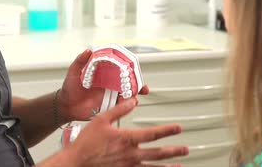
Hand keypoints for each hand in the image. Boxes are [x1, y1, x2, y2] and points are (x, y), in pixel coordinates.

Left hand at [58, 49, 149, 121]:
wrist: (67, 106)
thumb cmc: (69, 88)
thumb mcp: (73, 72)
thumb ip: (80, 61)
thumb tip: (88, 50)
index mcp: (104, 73)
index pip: (119, 68)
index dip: (129, 68)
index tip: (135, 68)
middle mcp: (109, 83)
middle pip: (127, 81)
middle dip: (137, 83)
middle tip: (142, 87)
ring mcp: (110, 94)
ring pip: (127, 93)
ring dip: (135, 95)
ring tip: (136, 97)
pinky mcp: (109, 105)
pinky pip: (121, 105)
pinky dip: (128, 104)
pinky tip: (130, 104)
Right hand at [65, 99, 187, 166]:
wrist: (76, 162)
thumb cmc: (86, 143)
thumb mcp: (101, 120)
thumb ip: (119, 109)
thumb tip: (132, 101)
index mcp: (127, 139)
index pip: (153, 133)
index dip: (168, 130)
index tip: (178, 128)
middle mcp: (131, 154)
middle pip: (158, 153)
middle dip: (174, 150)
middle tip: (185, 149)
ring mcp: (128, 166)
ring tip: (178, 166)